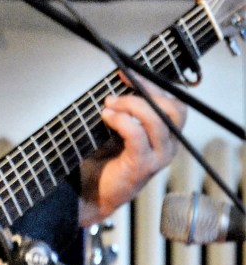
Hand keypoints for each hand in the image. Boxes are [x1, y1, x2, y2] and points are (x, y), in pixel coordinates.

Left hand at [78, 78, 186, 224]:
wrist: (90, 192)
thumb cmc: (102, 160)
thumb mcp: (115, 130)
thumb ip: (124, 111)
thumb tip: (117, 83)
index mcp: (165, 135)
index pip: (172, 102)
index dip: (151, 84)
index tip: (126, 72)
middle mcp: (168, 146)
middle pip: (174, 109)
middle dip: (145, 93)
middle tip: (116, 94)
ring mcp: (158, 157)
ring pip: (158, 119)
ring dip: (131, 106)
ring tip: (108, 107)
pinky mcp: (143, 166)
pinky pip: (138, 134)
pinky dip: (121, 121)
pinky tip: (106, 118)